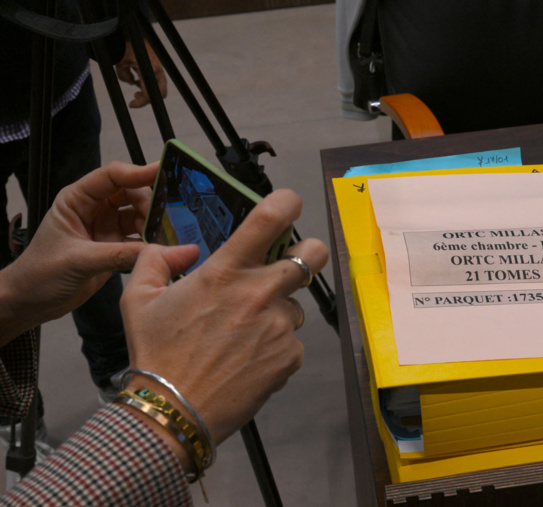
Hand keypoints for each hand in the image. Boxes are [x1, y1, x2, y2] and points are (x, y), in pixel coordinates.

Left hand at [0, 161, 156, 343]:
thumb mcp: (78, 261)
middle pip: (131, 193)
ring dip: (154, 224)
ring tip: (167, 237)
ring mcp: (106, 228)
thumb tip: (157, 250)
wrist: (31, 302)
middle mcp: (94, 209)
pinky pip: (140, 239)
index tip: (163, 173)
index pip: (112, 176)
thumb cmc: (39, 274)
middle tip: (167, 218)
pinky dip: (153, 243)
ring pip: (139, 216)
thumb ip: (118, 254)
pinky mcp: (116, 248)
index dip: (138, 172)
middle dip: (151, 203)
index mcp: (77, 200)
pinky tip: (164, 249)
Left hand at [115, 40, 167, 107]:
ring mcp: (159, 68)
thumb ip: (125, 77)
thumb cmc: (125, 45)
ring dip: (148, 90)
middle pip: (161, 93)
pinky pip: (156, 79)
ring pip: (159, 87)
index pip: (149, 94)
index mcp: (151, 71)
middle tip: (135, 97)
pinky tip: (138, 79)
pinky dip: (148, 83)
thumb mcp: (121, 63)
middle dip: (148, 98)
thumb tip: (132, 83)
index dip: (140, 103)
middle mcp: (158, 70)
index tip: (131, 104)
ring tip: (135, 89)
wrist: (130, 31)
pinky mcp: (157, 65)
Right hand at [120, 188, 328, 445]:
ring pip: (296, 305)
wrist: (174, 410)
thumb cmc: (156, 353)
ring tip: (245, 335)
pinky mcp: (290, 356)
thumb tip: (183, 249)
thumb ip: (157, 260)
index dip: (288, 202)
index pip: (271, 217)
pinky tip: (248, 360)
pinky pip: (292, 342)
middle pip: (313, 253)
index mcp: (226, 270)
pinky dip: (276, 347)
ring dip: (278, 313)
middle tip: (288, 265)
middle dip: (307, 252)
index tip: (288, 205)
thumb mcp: (138, 299)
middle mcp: (261, 292)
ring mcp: (280, 325)